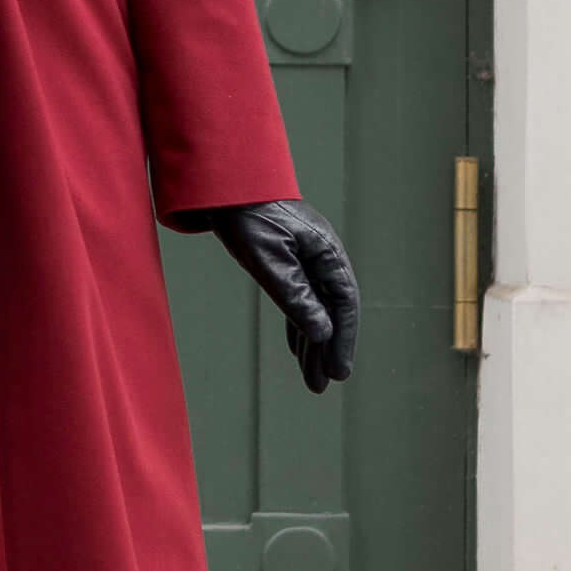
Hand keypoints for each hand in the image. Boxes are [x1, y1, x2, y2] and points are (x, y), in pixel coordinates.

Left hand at [202, 200, 358, 394]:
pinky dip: (300, 326)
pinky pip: (301, 300)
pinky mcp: (291, 261)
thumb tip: (323, 333)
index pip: (344, 305)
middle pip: (333, 312)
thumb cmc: (247, 217)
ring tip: (311, 379)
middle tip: (321, 385)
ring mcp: (308, 259)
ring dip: (314, 344)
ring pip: (317, 309)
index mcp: (327, 253)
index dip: (343, 341)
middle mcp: (323, 257)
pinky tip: (299, 349)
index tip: (339, 373)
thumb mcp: (269, 260)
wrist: (227, 185)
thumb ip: (295, 297)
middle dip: (327, 351)